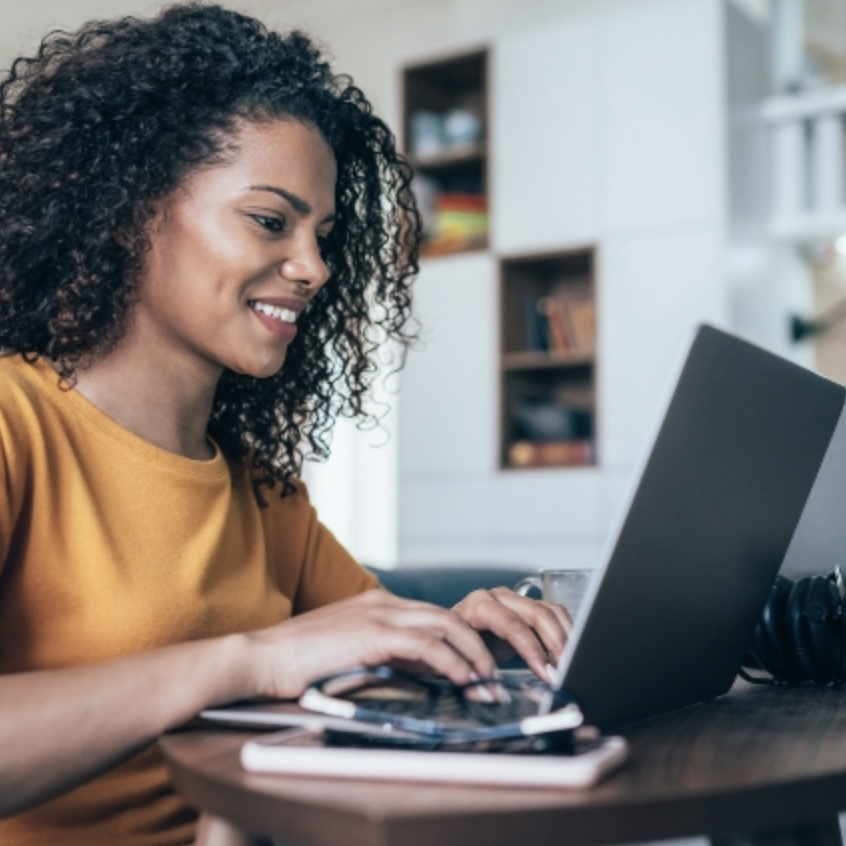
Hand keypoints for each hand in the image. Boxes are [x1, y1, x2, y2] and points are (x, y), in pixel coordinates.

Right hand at [243, 589, 497, 699]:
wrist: (260, 657)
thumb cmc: (298, 662)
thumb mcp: (348, 651)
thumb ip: (379, 655)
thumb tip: (412, 676)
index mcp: (378, 605)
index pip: (434, 616)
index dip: (462, 640)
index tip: (479, 667)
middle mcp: (384, 603)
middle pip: (449, 617)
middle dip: (479, 647)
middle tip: (496, 677)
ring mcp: (379, 615)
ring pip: (446, 626)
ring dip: (474, 656)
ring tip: (489, 683)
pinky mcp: (373, 634)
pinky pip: (427, 645)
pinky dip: (451, 662)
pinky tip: (464, 679)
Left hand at [452, 588, 571, 682]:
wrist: (449, 639)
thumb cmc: (452, 650)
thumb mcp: (459, 661)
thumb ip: (476, 674)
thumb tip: (492, 693)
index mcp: (478, 606)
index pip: (512, 624)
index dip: (532, 649)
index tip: (546, 674)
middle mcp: (498, 597)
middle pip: (538, 614)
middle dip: (555, 645)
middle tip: (564, 672)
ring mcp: (515, 600)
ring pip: (551, 612)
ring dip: (565, 639)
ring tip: (570, 665)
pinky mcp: (527, 608)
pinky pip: (554, 615)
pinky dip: (566, 634)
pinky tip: (568, 655)